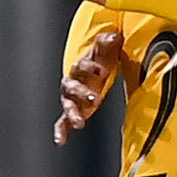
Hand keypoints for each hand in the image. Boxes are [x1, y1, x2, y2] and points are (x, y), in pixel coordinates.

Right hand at [54, 31, 122, 145]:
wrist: (94, 70)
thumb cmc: (100, 60)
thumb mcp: (105, 50)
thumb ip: (108, 43)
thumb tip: (115, 35)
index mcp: (81, 67)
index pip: (82, 66)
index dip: (90, 67)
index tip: (101, 70)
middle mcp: (72, 82)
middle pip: (72, 86)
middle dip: (82, 92)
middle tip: (94, 98)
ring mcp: (71, 98)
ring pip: (68, 105)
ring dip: (73, 113)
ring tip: (79, 123)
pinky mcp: (73, 111)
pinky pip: (62, 122)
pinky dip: (60, 131)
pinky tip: (60, 140)